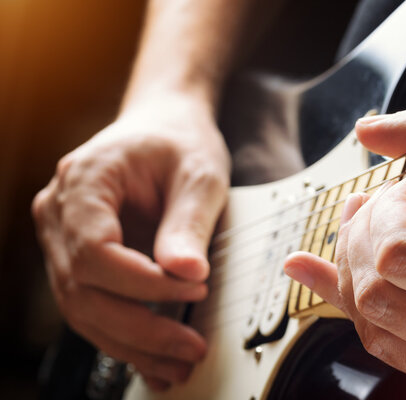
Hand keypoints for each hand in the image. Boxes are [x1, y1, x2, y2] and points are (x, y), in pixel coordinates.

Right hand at [32, 95, 229, 390]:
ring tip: (177, 365)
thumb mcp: (197, 173)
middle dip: (139, 327)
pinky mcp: (81, 260)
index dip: (142, 282)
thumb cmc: (179, 142)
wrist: (165, 127)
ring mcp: (65, 239)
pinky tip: (154, 360)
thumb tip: (185, 274)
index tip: (193, 288)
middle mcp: (60, 214)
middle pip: (82, 289)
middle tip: (190, 347)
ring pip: (83, 309)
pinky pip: (94, 306)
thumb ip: (188, 222)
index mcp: (84, 182)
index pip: (95, 250)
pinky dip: (124, 336)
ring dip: (131, 343)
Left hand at [284, 95, 405, 399]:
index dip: (389, 210)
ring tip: (369, 229)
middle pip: (378, 295)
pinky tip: (344, 270)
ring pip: (373, 327)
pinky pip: (389, 348)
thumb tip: (366, 132)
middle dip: (360, 237)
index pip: (403, 255)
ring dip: (353, 269)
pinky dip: (358, 304)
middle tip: (380, 204)